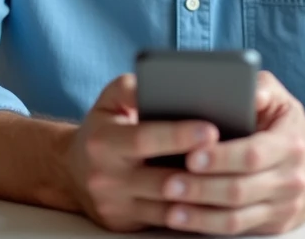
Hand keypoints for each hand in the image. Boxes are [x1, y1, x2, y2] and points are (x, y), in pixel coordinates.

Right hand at [62, 74, 219, 232]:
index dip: (178, 135)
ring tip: (232, 179)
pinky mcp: (124, 223)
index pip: (144, 138)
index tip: (211, 129)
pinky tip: (216, 201)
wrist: (71, 171)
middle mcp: (106, 177)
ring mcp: (115, 205)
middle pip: (161, 178)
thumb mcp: (110, 100)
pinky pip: (165, 222)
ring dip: (201, 196)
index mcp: (103, 141)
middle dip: (199, 170)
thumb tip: (157, 82)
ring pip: (168, 207)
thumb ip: (131, 88)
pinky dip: (192, 213)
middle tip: (233, 157)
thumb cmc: (103, 127)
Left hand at [159, 71, 304, 234]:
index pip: (253, 154)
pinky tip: (184, 220)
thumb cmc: (287, 126)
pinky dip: (208, 226)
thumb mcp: (281, 100)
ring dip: (200, 215)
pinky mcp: (274, 225)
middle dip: (201, 188)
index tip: (191, 155)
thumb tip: (245, 88)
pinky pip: (238, 230)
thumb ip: (262, 88)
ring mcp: (284, 206)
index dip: (220, 158)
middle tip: (168, 183)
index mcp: (290, 144)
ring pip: (237, 218)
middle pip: (240, 190)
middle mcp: (291, 179)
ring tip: (170, 209)